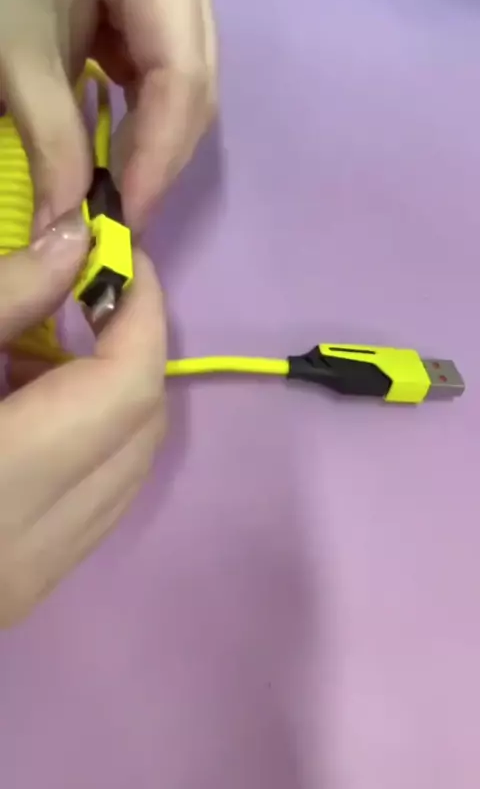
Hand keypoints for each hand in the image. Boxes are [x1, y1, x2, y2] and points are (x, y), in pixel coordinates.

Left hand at [0, 0, 215, 230]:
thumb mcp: (17, 41)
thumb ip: (49, 133)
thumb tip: (66, 228)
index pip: (184, 76)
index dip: (158, 156)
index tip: (127, 219)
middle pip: (194, 86)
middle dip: (158, 158)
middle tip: (124, 218)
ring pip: (181, 86)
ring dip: (149, 145)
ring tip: (117, 194)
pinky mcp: (143, 3)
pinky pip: (155, 73)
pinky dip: (135, 119)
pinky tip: (113, 151)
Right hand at [0, 212, 165, 626]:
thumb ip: (2, 297)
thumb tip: (75, 244)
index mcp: (0, 480)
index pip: (127, 390)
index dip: (141, 313)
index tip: (123, 257)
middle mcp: (31, 545)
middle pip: (143, 429)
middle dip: (130, 349)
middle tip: (86, 292)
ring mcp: (33, 576)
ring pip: (128, 469)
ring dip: (107, 396)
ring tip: (39, 347)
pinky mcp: (26, 585)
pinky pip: (97, 502)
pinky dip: (85, 442)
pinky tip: (24, 406)